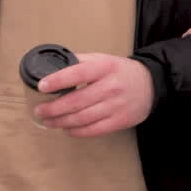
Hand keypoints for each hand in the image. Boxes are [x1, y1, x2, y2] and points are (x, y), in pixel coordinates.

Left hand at [35, 53, 154, 136]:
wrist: (151, 85)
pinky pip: (93, 129)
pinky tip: (67, 129)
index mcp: (104, 67)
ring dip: (61, 122)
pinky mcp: (120, 121)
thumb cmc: (120, 71)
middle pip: (76, 101)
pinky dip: (76, 131)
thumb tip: (53, 67)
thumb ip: (80, 61)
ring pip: (82, 118)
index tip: (42, 86)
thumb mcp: (102, 59)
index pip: (78, 73)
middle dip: (53, 108)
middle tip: (39, 111)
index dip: (58, 80)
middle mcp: (110, 86)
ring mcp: (116, 106)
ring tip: (48, 121)